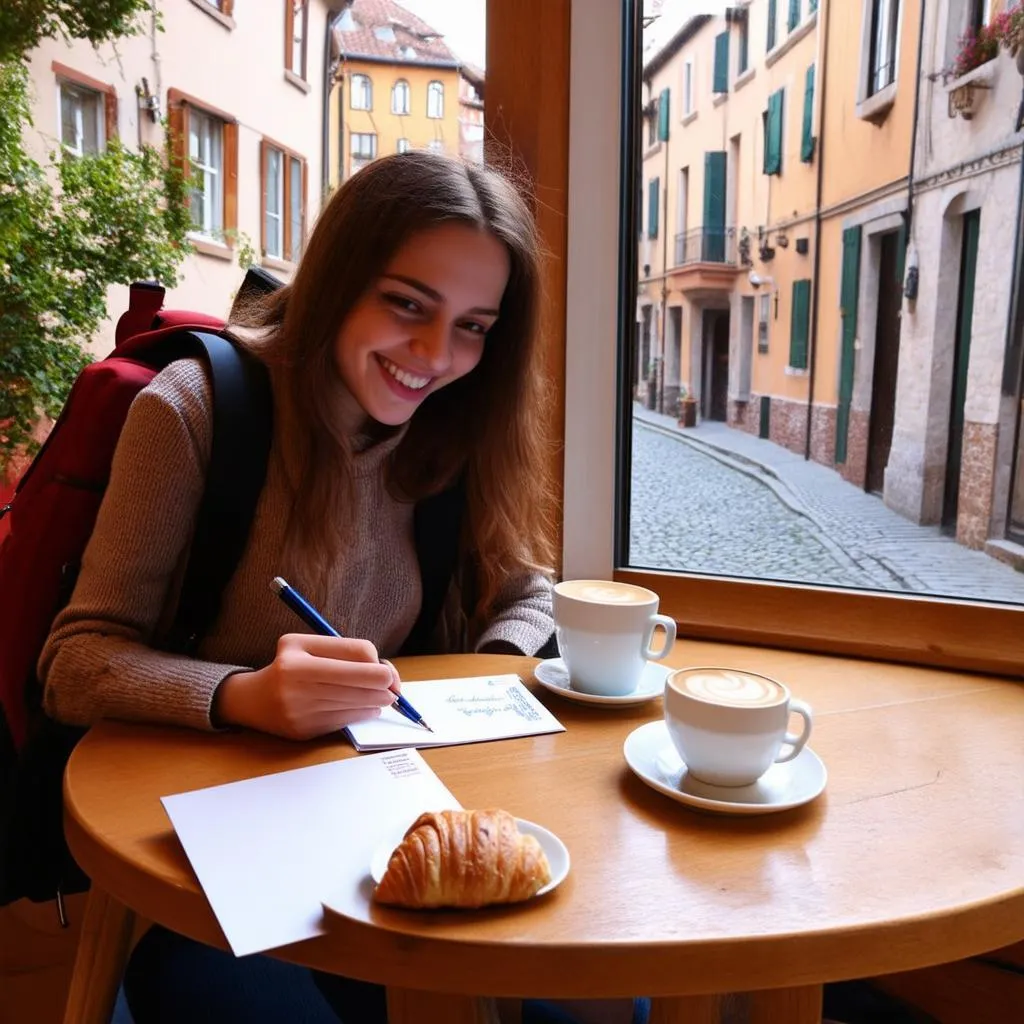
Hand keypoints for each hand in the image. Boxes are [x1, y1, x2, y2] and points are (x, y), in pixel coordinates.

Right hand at [213, 634, 398, 739]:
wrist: (253, 700)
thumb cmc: (290, 666)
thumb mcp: (309, 646)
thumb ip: (346, 651)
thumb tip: (386, 671)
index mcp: (298, 659)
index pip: (356, 656)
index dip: (379, 666)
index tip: (388, 671)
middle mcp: (296, 685)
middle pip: (359, 683)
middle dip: (384, 686)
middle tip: (394, 688)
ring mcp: (299, 711)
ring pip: (355, 705)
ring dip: (375, 702)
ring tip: (381, 698)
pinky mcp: (304, 731)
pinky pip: (345, 721)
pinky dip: (361, 714)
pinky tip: (364, 708)